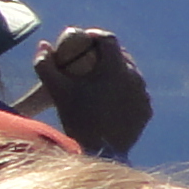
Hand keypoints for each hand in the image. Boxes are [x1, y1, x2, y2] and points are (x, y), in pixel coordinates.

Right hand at [27, 27, 151, 157]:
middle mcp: (135, 77)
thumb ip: (45, 64)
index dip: (95, 35)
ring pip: (131, 75)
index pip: (108, 39)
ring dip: (116, 72)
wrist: (100, 152)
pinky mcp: (146, 111)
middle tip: (90, 58)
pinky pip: (136, 94)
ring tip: (100, 78)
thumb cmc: (77, 118)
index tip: (84, 39)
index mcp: (116, 67)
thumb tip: (42, 44)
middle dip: (106, 54)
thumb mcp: (57, 90)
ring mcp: (143, 95)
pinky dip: (125, 92)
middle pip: (121, 56)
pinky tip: (112, 97)